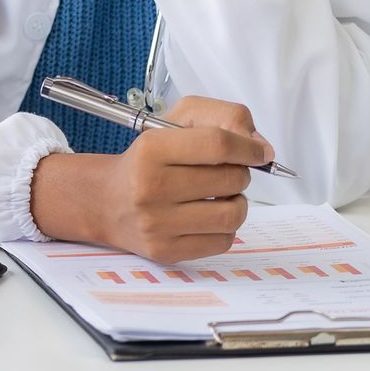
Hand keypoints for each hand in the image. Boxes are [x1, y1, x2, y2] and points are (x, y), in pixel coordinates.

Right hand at [30, 97, 272, 262]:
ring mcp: (157, 224)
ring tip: (222, 195)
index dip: (248, 147)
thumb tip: (263, 149)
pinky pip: (222, 241)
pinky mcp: (166, 251)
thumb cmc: (148, 161)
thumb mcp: (174, 123)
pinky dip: (225, 228)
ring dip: (237, 202)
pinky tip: (209, 216)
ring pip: (232, 214)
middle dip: (239, 173)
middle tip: (226, 172)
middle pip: (230, 178)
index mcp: (151, 149)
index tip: (260, 152)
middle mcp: (150, 187)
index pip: (217, 143)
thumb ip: (222, 119)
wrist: (106, 201)